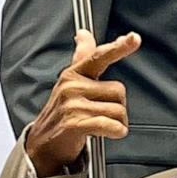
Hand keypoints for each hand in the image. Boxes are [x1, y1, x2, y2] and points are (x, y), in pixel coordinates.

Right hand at [25, 30, 140, 176]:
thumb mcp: (70, 82)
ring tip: (102, 126)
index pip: (98, 56)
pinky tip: (111, 132)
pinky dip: (116, 131)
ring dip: (118, 123)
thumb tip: (83, 33)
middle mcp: (72, 86)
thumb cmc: (62, 113)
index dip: (118, 47)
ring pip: (118, 110)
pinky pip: (109, 124)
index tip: (134, 38)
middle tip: (102, 114)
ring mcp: (72, 105)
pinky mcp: (75, 123)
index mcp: (73, 73)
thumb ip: (82, 56)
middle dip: (118, 106)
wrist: (43, 144)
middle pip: (119, 91)